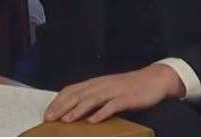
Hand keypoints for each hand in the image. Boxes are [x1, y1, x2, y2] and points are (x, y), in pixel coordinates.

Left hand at [44, 64, 185, 123]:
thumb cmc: (129, 87)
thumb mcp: (108, 89)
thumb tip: (75, 109)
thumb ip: (93, 96)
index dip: (58, 101)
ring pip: (92, 99)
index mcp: (96, 82)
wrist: (154, 79)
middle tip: (49, 118)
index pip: (71, 90)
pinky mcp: (126, 98)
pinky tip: (93, 121)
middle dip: (62, 107)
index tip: (47, 113)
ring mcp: (114, 91)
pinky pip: (112, 106)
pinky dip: (101, 113)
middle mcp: (102, 85)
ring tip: (66, 120)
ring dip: (77, 110)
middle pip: (78, 95)